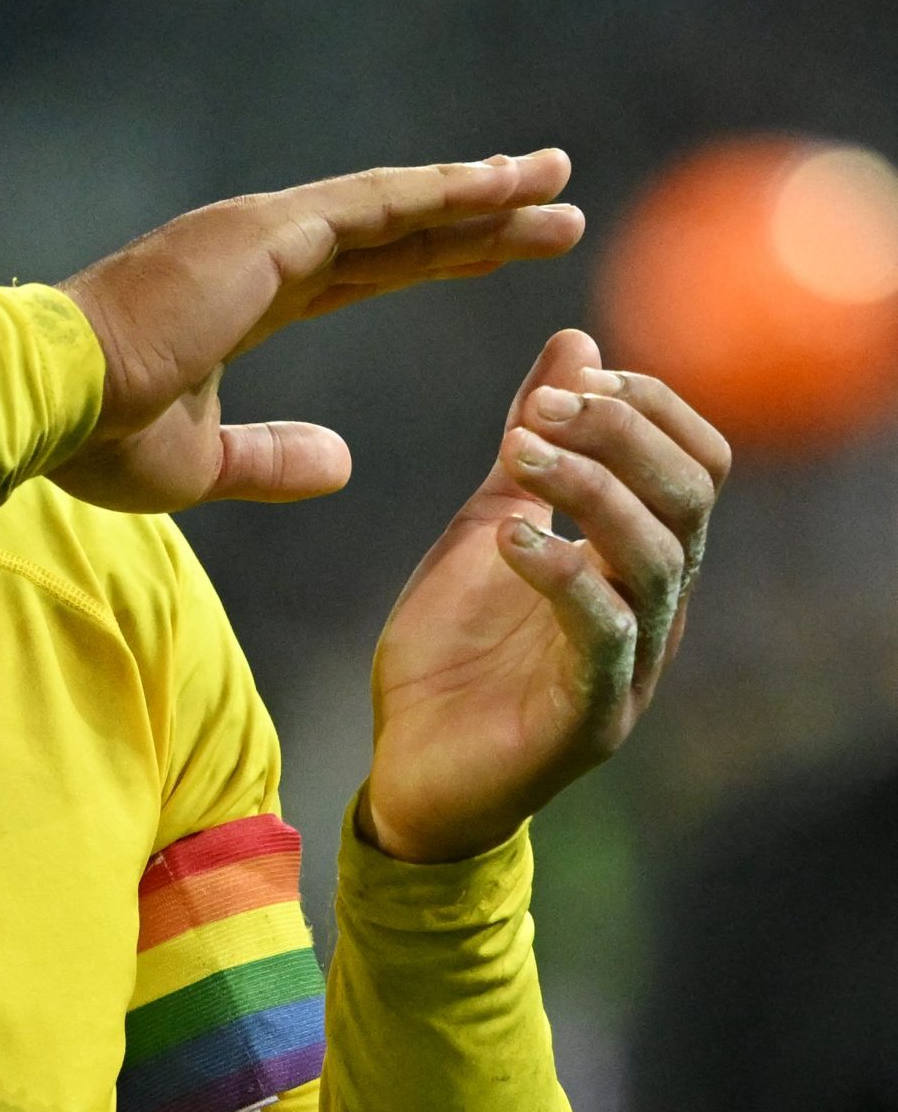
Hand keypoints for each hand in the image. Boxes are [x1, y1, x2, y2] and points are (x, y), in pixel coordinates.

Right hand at [51, 151, 583, 512]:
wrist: (43, 397)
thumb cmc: (96, 434)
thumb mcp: (202, 464)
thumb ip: (275, 459)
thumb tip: (347, 462)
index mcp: (242, 299)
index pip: (361, 273)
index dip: (433, 260)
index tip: (496, 254)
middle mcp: (258, 252)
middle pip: (396, 233)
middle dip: (479, 221)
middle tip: (556, 207)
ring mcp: (261, 234)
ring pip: (397, 207)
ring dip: (482, 193)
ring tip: (558, 178)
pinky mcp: (265, 233)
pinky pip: (377, 207)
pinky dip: (444, 193)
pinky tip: (504, 184)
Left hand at [360, 329, 730, 862]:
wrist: (411, 769)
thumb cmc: (456, 650)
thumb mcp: (488, 521)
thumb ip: (532, 444)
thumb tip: (577, 342)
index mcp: (637, 557)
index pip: (698, 461)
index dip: (651, 406)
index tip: (575, 378)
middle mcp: (653, 606)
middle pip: (691, 496)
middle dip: (623, 434)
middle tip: (541, 412)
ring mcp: (630, 664)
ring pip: (658, 557)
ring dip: (593, 489)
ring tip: (520, 456)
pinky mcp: (589, 717)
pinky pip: (607, 637)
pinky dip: (566, 576)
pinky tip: (514, 541)